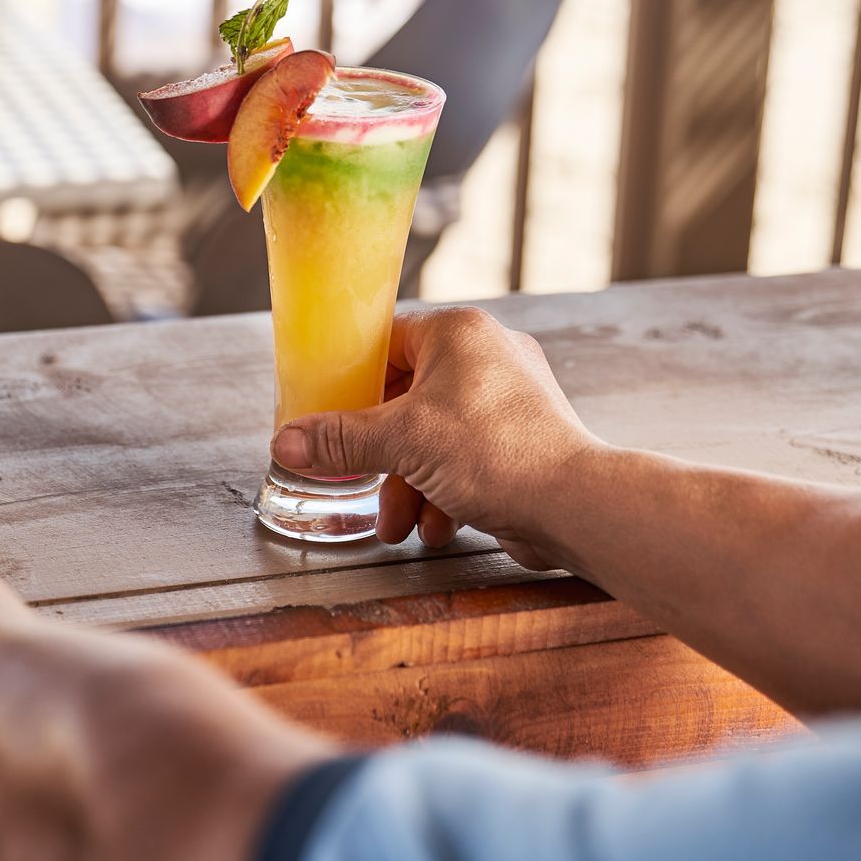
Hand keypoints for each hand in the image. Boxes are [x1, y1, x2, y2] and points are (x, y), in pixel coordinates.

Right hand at [270, 306, 602, 568]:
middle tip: (356, 478)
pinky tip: (435, 527)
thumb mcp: (401, 442)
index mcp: (459, 333)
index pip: (387, 342)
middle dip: (381, 456)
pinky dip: (444, 494)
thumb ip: (341, 440)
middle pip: (407, 400)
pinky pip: (466, 461)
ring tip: (398, 524)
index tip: (327, 411)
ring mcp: (509, 400)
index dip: (353, 380)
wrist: (574, 504)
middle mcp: (488, 357)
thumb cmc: (497, 452)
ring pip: (435, 438)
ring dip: (409, 485)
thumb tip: (286, 441)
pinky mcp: (522, 441)